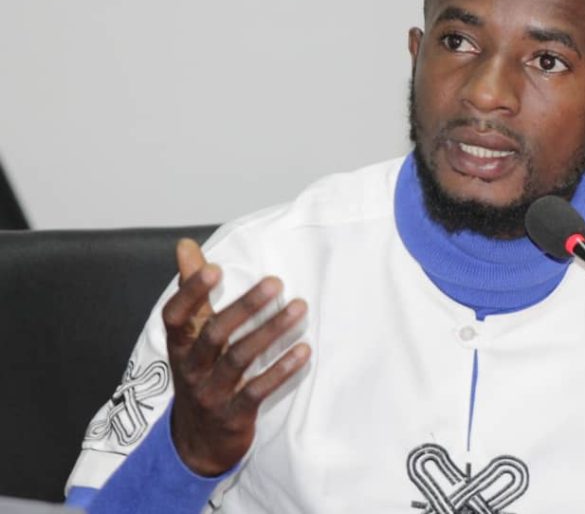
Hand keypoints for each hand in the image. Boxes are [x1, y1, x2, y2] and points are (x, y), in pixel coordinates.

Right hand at [162, 238, 310, 475]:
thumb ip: (192, 292)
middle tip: (277, 282)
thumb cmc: (199, 375)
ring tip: (300, 308)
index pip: (175, 316)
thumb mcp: (189, 337)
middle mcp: (190, 368)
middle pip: (214, 333)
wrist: (198, 443)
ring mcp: (211, 393)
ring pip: (239, 358)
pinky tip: (304, 351)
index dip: (191, 292)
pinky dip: (281, 370)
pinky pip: (257, 391)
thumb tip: (185, 246)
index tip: (215, 268)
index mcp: (178, 346)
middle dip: (246, 306)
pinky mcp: (234, 415)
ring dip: (271, 332)